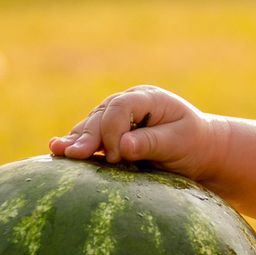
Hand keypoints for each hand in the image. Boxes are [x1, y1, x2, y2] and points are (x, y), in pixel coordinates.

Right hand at [48, 86, 224, 173]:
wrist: (197, 150)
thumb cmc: (193, 144)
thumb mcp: (180, 142)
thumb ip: (152, 142)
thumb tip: (123, 146)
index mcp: (147, 98)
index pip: (121, 107)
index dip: (113, 130)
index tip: (115, 155)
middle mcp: (127, 103)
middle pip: (100, 116)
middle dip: (87, 136)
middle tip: (75, 156)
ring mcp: (116, 117)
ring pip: (90, 125)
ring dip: (75, 140)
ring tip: (58, 151)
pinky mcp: (109, 132)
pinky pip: (89, 136)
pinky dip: (76, 144)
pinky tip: (57, 151)